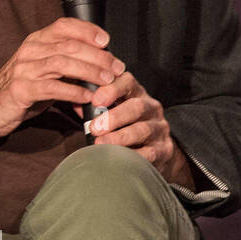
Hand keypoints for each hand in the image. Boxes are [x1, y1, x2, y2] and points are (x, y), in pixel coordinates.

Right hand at [0, 17, 124, 153]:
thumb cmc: (21, 90)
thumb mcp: (43, 71)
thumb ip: (67, 65)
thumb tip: (101, 68)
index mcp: (35, 42)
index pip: (63, 26)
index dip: (87, 30)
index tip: (107, 41)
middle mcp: (29, 51)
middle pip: (69, 46)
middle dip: (98, 56)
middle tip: (116, 68)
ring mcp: (24, 70)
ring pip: (63, 63)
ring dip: (90, 72)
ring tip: (107, 81)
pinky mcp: (21, 90)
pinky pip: (52, 87)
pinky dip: (73, 91)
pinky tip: (86, 97)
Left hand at [85, 70, 193, 184]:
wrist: (156, 150)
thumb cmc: (126, 126)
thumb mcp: (113, 110)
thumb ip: (94, 105)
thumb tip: (76, 100)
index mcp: (136, 94)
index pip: (127, 82)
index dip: (112, 89)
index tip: (95, 100)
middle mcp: (151, 108)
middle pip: (136, 107)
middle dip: (113, 117)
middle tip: (94, 127)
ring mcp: (159, 128)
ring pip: (142, 129)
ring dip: (119, 137)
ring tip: (101, 143)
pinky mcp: (164, 149)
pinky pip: (150, 152)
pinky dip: (133, 155)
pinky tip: (118, 157)